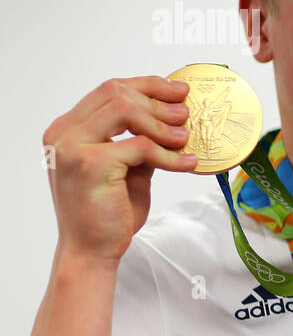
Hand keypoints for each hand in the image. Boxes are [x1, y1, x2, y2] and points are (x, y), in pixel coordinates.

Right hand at [43, 76, 197, 265]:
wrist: (92, 250)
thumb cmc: (108, 212)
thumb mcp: (128, 168)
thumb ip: (140, 141)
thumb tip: (174, 117)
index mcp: (68, 129)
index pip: (108, 90)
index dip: (147, 85)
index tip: (177, 91)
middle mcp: (63, 133)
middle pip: (116, 93)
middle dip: (157, 100)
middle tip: (186, 114)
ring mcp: (72, 147)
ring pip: (125, 110)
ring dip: (162, 123)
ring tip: (185, 138)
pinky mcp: (89, 164)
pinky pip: (140, 145)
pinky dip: (168, 154)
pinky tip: (186, 163)